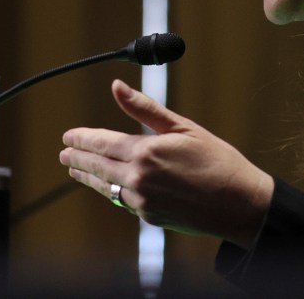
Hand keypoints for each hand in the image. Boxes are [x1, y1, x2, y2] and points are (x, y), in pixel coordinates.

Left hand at [59, 79, 273, 248]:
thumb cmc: (218, 160)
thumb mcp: (183, 127)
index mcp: (146, 152)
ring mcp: (142, 201)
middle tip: (64, 153)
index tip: (68, 136)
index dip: (82, 138)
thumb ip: (146, 109)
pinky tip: (108, 186)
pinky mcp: (149, 217)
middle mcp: (138, 179)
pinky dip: (111, 190)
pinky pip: (123, 201)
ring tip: (76, 170)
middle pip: (98, 166)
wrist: (239, 204)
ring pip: (106, 187)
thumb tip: (117, 87)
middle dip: (78, 158)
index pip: (102, 143)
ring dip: (89, 176)